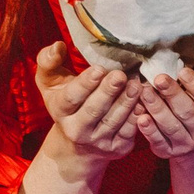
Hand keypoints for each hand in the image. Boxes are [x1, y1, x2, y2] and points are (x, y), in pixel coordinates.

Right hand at [33, 41, 139, 163]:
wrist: (77, 144)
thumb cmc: (66, 102)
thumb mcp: (50, 82)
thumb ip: (48, 61)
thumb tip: (58, 46)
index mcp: (60, 111)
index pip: (71, 98)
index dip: (85, 84)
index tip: (99, 69)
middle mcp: (77, 130)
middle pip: (94, 110)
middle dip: (108, 92)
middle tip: (120, 75)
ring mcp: (98, 141)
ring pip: (114, 120)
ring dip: (127, 102)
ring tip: (136, 84)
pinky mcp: (117, 148)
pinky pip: (130, 131)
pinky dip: (138, 116)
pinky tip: (145, 100)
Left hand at [133, 67, 193, 161]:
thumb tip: (177, 63)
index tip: (183, 72)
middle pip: (188, 112)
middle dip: (173, 94)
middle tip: (159, 79)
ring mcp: (187, 144)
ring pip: (172, 126)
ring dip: (157, 109)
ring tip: (145, 93)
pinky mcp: (169, 153)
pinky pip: (159, 141)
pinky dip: (149, 130)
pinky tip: (141, 118)